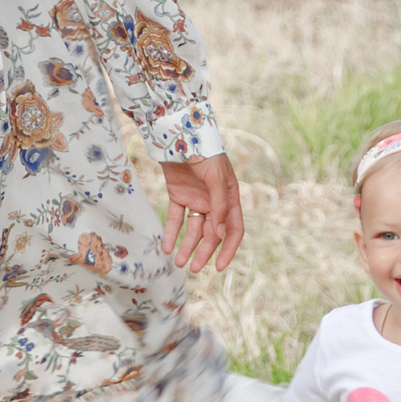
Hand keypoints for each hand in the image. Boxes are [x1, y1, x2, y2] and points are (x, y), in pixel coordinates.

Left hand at [157, 152, 243, 273]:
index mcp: (230, 198)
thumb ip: (218, 208)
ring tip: (177, 262)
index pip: (234, 230)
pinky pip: (175, 218)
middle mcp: (214, 201)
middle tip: (193, 268)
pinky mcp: (178, 195)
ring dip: (187, 246)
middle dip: (204, 252)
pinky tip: (166, 246)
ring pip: (193, 229)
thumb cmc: (205, 153)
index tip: (219, 267)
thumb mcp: (217, 180)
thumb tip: (220, 237)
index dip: (228, 249)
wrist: (180, 133)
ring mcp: (196, 199)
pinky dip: (171, 232)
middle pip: (212, 233)